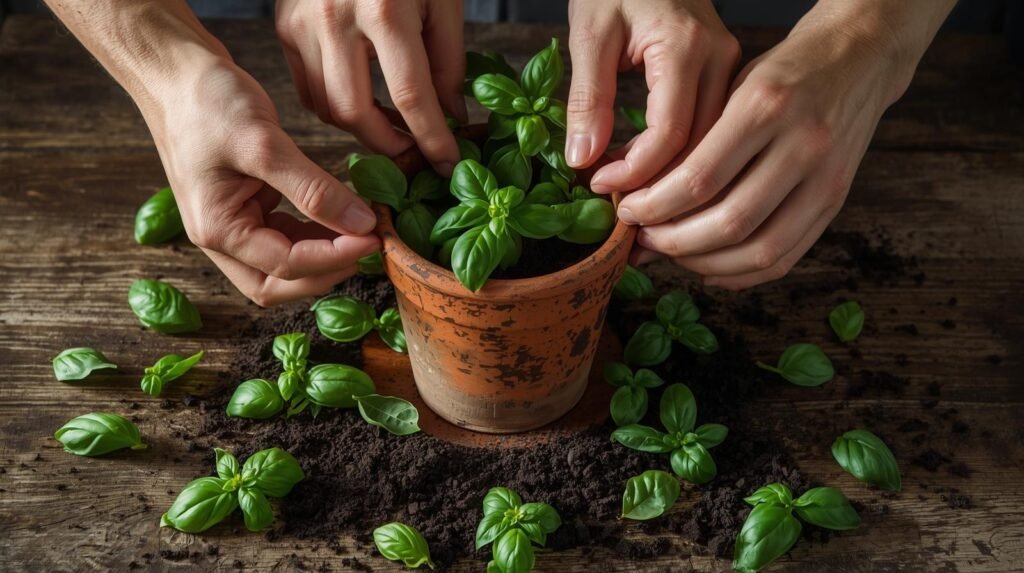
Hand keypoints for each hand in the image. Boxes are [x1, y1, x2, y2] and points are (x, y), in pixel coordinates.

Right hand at [146, 58, 379, 305]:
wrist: (176, 73)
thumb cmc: (206, 102)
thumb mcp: (264, 144)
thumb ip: (313, 189)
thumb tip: (361, 224)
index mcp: (217, 230)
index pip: (285, 265)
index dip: (334, 257)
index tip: (374, 237)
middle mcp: (221, 238)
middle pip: (279, 285)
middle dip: (326, 273)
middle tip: (370, 247)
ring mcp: (233, 226)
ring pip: (283, 266)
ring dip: (323, 257)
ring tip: (362, 233)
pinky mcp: (247, 210)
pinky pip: (284, 238)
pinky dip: (315, 236)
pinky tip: (341, 218)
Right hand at [275, 0, 464, 174]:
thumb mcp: (443, 2)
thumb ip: (449, 63)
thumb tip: (451, 118)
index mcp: (384, 9)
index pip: (412, 97)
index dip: (434, 140)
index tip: (450, 166)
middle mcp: (334, 18)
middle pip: (356, 113)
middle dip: (390, 145)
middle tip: (416, 152)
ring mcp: (301, 24)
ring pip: (327, 108)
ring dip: (363, 130)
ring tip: (393, 130)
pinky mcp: (284, 27)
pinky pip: (308, 90)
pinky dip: (335, 108)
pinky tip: (362, 104)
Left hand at [564, 0, 739, 191]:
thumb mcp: (590, 33)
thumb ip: (587, 97)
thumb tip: (582, 158)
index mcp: (685, 47)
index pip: (669, 134)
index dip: (635, 172)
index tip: (600, 185)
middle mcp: (718, 60)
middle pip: (699, 147)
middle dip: (657, 186)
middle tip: (616, 203)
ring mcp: (728, 68)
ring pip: (710, 145)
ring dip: (672, 177)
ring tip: (630, 192)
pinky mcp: (726, 75)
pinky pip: (710, 130)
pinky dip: (682, 158)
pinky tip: (652, 170)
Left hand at [618, 3, 944, 288]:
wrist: (858, 58)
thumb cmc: (782, 71)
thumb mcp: (730, 84)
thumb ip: (692, 138)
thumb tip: (638, 190)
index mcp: (764, 105)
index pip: (698, 179)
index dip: (654, 206)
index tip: (627, 211)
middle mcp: (802, 143)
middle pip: (728, 222)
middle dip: (673, 241)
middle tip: (642, 238)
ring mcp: (826, 177)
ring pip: (758, 249)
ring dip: (703, 262)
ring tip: (669, 252)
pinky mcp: (837, 202)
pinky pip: (785, 258)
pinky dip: (740, 274)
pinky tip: (706, 268)